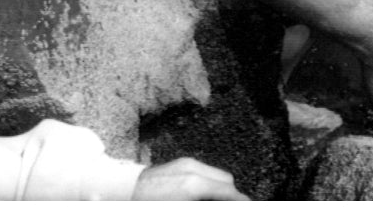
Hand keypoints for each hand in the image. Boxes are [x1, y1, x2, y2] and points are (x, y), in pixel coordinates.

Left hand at [131, 158, 248, 200]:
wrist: (122, 193)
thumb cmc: (150, 205)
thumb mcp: (184, 208)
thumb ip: (206, 203)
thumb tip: (222, 202)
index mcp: (194, 184)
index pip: (229, 191)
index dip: (241, 201)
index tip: (249, 206)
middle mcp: (193, 168)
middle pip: (226, 180)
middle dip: (231, 195)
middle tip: (231, 206)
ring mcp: (186, 163)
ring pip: (215, 174)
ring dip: (219, 189)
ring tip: (214, 202)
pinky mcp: (180, 163)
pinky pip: (203, 172)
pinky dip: (207, 183)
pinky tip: (200, 196)